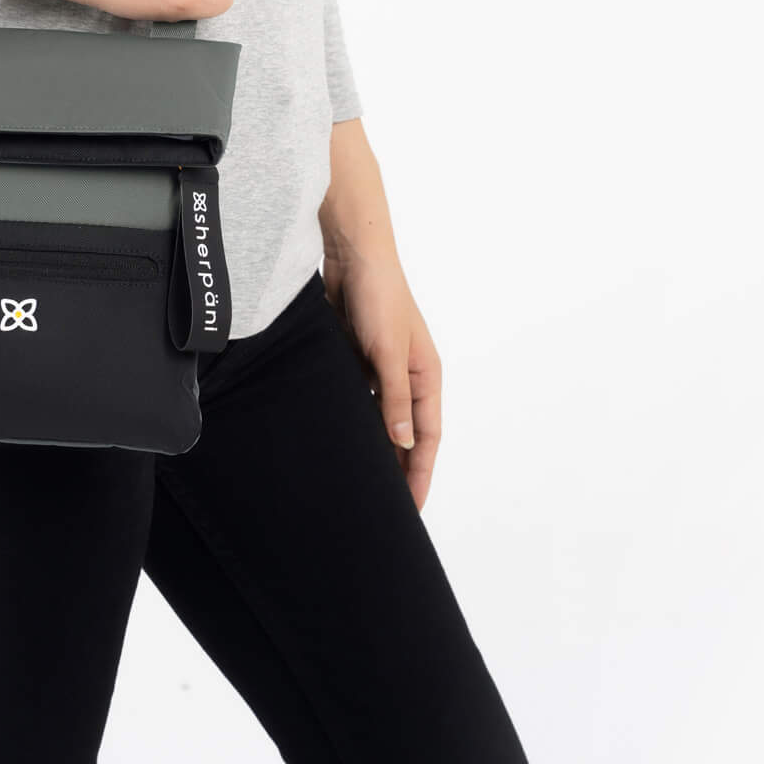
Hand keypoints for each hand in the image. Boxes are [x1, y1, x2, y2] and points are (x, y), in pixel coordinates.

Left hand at [323, 241, 441, 512]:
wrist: (351, 254)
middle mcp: (406, 374)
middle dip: (398, 468)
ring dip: (372, 443)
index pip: (427, 437)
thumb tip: (402, 445)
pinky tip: (336, 436)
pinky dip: (350, 418)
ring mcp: (380, 366)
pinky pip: (355, 397)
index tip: (411, 510)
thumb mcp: (389, 352)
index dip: (420, 474)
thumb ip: (393, 398)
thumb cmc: (380, 296)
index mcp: (426, 375)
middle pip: (404, 433)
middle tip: (384, 506)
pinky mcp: (355, 356)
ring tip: (358, 479)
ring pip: (378, 417)